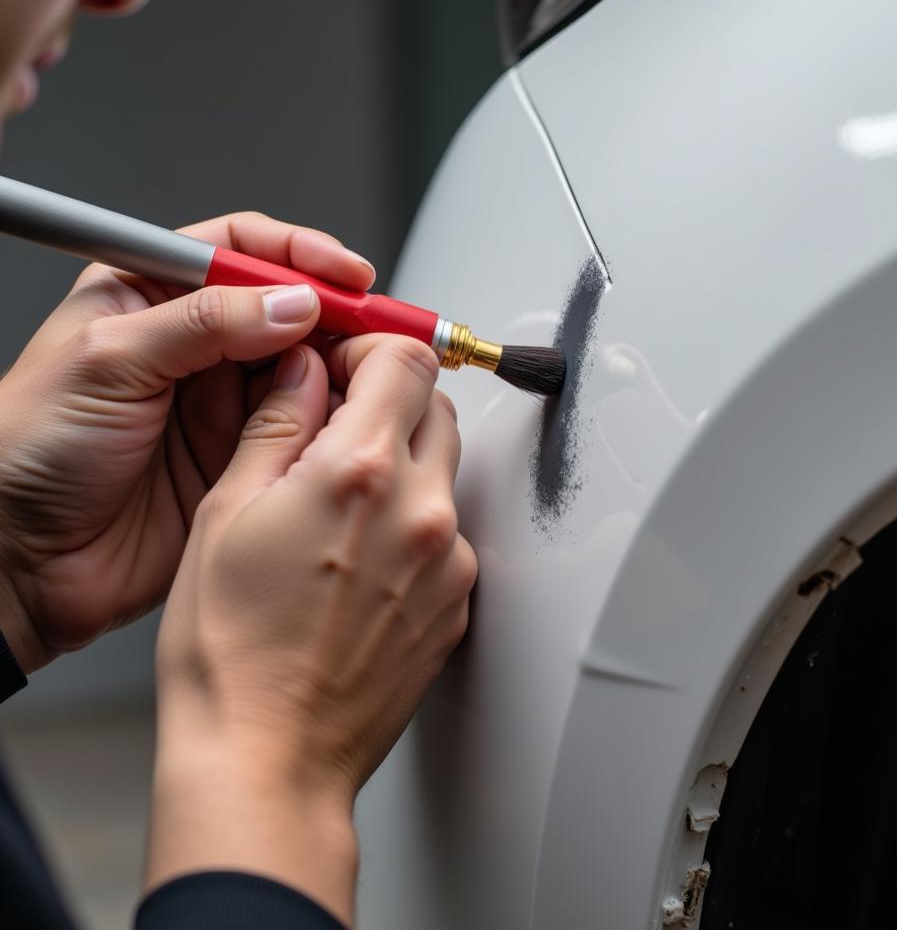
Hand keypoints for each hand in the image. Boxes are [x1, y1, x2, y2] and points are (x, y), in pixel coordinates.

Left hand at [0, 213, 375, 671]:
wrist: (21, 562)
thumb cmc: (26, 451)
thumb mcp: (106, 361)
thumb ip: (202, 324)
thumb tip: (291, 302)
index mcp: (148, 296)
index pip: (237, 250)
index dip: (298, 254)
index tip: (345, 274)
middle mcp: (191, 345)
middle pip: (283, 307)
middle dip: (333, 314)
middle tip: (375, 328)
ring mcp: (219, 402)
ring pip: (301, 366)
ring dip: (337, 367)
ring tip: (366, 374)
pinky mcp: (240, 454)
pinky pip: (300, 426)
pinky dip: (328, 420)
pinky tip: (342, 421)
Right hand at [147, 335, 476, 923]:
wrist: (268, 756)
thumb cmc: (232, 650)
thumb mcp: (228, 513)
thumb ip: (277, 424)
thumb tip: (305, 369)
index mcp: (360, 473)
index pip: (408, 359)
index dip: (374, 350)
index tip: (346, 366)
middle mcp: (422, 510)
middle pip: (437, 407)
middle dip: (393, 401)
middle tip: (339, 430)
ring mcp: (451, 561)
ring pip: (446, 471)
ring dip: (406, 463)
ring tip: (344, 507)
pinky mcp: (458, 603)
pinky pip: (450, 533)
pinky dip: (417, 523)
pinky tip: (364, 560)